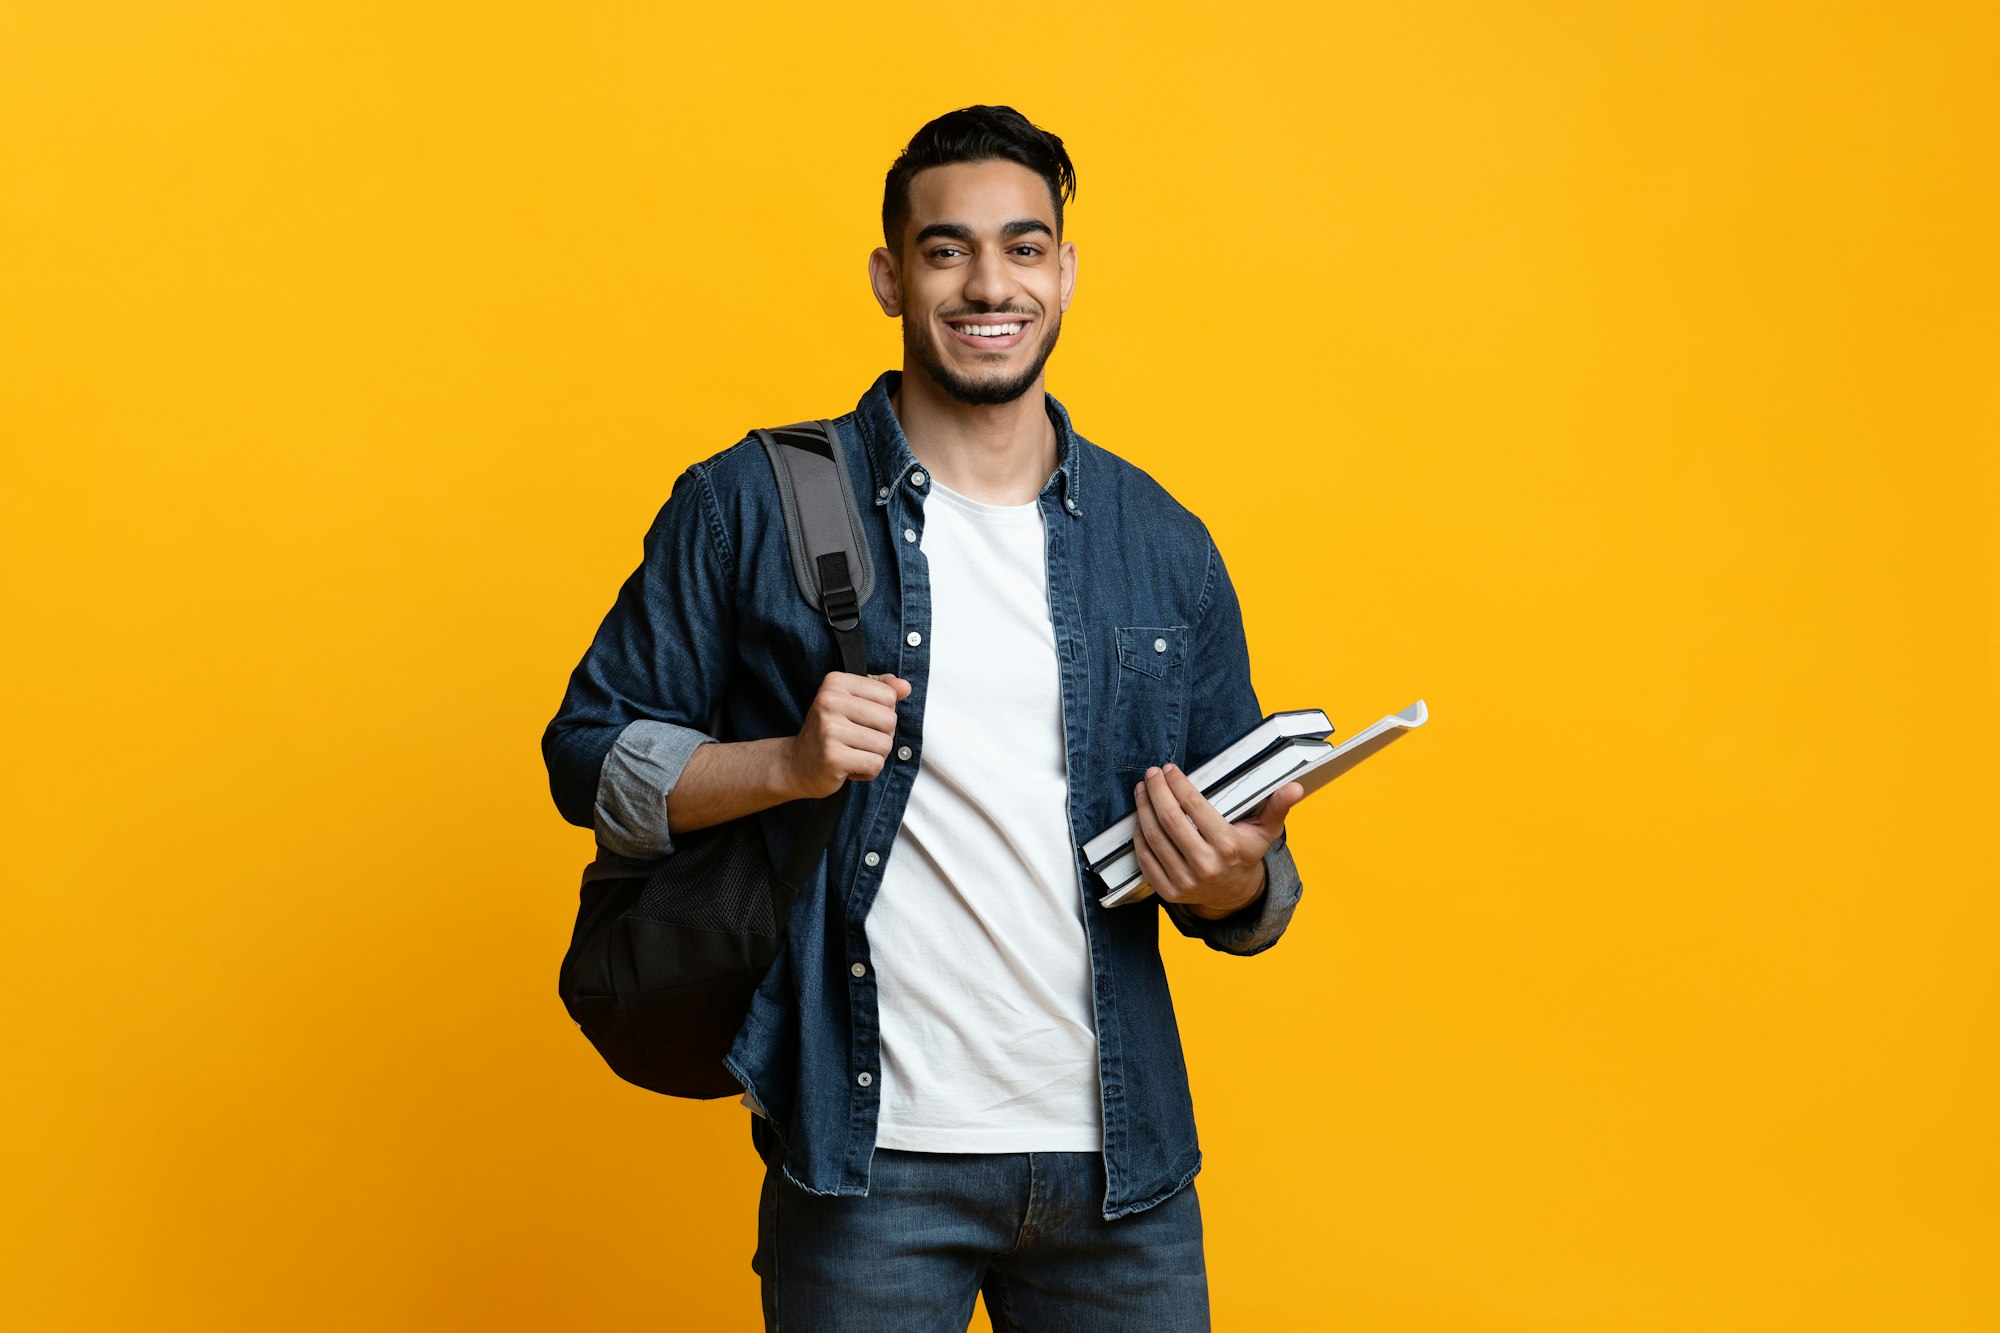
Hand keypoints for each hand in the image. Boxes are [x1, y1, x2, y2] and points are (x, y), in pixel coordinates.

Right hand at [785, 671, 910, 798]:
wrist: (795, 764)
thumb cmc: (829, 732)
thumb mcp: (851, 702)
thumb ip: (880, 690)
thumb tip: (905, 687)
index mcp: (835, 682)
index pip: (888, 695)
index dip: (883, 713)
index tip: (860, 721)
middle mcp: (829, 701)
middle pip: (890, 720)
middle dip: (882, 736)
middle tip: (857, 741)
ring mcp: (829, 729)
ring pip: (885, 745)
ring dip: (875, 756)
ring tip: (853, 754)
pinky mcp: (832, 757)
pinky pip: (875, 764)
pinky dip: (868, 771)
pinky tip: (849, 768)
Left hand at [1131, 764, 1305, 919]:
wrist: (1234, 894)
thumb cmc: (1246, 853)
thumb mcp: (1265, 831)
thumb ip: (1278, 806)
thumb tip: (1295, 787)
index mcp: (1227, 846)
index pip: (1194, 806)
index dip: (1177, 784)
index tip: (1168, 769)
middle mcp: (1205, 865)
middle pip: (1169, 820)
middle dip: (1156, 791)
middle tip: (1151, 774)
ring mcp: (1185, 881)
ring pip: (1154, 837)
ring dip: (1143, 809)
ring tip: (1142, 789)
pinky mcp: (1169, 892)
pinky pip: (1146, 859)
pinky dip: (1139, 835)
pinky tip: (1140, 817)